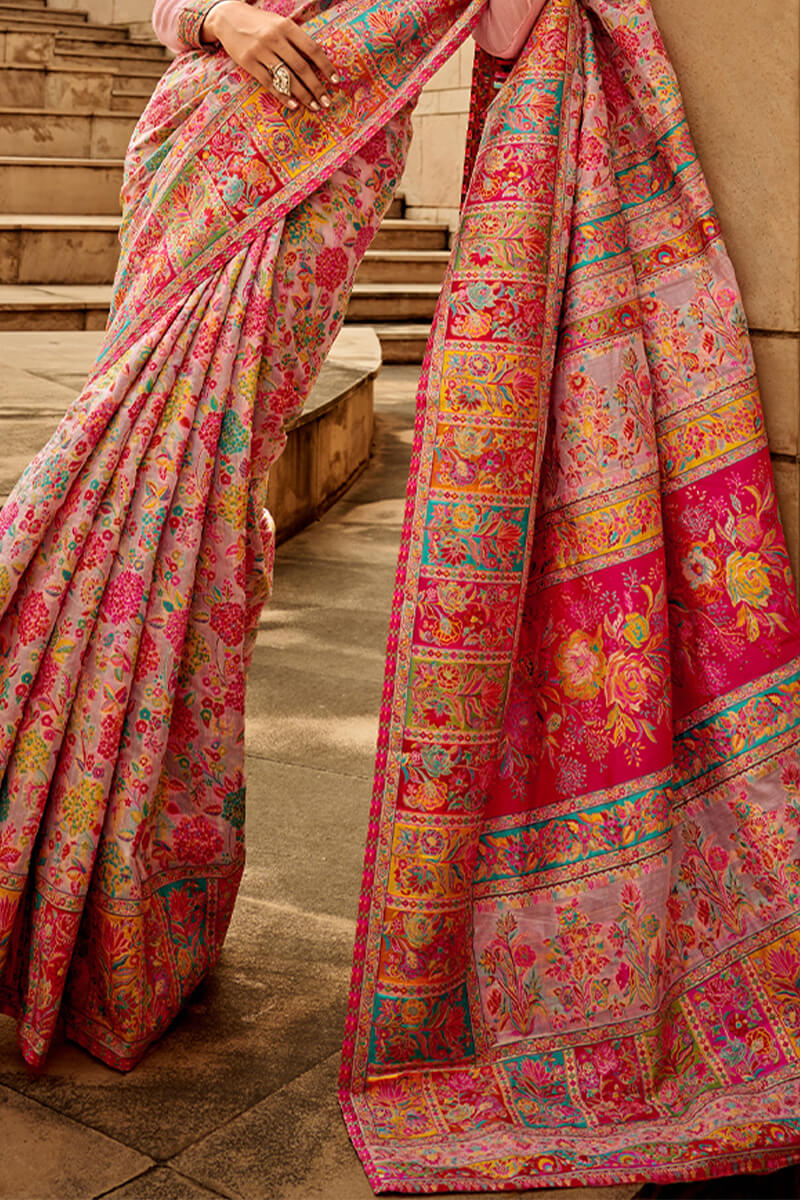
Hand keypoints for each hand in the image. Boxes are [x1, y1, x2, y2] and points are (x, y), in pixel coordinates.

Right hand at [202, 1, 339, 112]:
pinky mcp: (248, 63)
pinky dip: (283, 95)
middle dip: (316, 87)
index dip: (325, 66)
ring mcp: (260, 51)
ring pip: (287, 77)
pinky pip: (269, 83)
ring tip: (314, 106)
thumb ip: (296, 40)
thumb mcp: (279, 23)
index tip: (335, 80)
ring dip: (303, 95)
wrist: (227, 17)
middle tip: (326, 101)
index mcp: (285, 26)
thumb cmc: (259, 23)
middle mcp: (274, 38)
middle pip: (301, 67)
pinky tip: (294, 105)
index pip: (311, 48)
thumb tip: (317, 62)